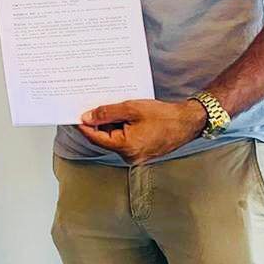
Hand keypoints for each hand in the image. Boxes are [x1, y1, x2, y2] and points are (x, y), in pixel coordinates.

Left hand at [78, 98, 207, 163]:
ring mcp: (135, 156)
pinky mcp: (141, 152)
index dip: (84, 126)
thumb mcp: (131, 109)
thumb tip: (87, 117)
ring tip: (111, 108)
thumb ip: (107, 113)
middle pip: (104, 139)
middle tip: (91, 107)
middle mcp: (129, 156)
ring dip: (111, 125)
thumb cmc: (164, 116)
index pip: (96, 137)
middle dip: (98, 123)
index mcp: (125, 147)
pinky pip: (124, 140)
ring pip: (114, 139)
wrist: (187, 122)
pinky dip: (121, 128)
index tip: (75, 116)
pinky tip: (122, 116)